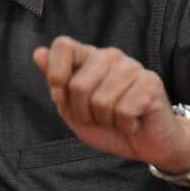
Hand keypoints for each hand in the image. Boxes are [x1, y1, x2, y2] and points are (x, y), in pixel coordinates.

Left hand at [33, 36, 189, 173]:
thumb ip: (56, 81)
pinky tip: (133, 122)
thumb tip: (38, 52)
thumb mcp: (72, 108)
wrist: (146, 144)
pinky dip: (124, 125)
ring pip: (100, 100)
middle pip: (78, 84)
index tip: (61, 97)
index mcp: (89, 57)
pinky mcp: (150, 83)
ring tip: (116, 119)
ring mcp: (132, 67)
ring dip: (104, 121)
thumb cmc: (108, 125)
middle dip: (82, 112)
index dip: (56, 75)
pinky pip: (122, 110)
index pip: (63, 46)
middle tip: (98, 117)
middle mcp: (111, 56)